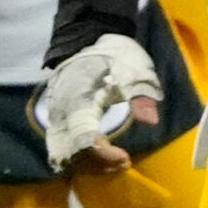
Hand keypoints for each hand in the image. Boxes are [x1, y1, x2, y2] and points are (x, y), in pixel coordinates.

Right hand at [37, 33, 161, 172]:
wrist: (88, 41)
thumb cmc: (114, 56)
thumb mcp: (134, 68)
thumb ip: (141, 94)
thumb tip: (151, 120)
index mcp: (78, 100)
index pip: (83, 140)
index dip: (103, 156)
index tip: (125, 158)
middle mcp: (61, 113)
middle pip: (70, 154)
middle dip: (97, 165)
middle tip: (124, 162)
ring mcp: (56, 118)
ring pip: (63, 156)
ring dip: (89, 165)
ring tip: (117, 162)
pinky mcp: (58, 122)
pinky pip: (62, 150)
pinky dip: (81, 160)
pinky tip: (103, 159)